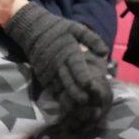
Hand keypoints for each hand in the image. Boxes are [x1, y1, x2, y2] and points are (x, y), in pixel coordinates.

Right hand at [5, 2, 113, 131]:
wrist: (33, 30)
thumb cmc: (59, 29)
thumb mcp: (76, 28)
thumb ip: (92, 39)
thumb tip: (105, 52)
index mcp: (68, 52)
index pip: (76, 67)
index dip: (84, 77)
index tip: (92, 87)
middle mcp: (58, 64)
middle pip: (68, 81)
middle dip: (78, 94)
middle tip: (89, 104)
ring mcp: (49, 72)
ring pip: (60, 89)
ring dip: (70, 99)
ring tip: (80, 110)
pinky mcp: (43, 77)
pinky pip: (52, 90)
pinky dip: (60, 99)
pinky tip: (69, 106)